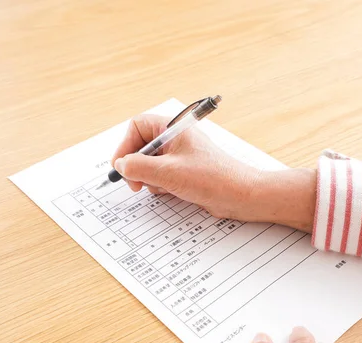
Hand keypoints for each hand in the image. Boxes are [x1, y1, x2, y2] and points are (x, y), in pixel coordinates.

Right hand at [111, 114, 316, 231]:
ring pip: (148, 164)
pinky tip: (173, 191)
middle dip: (136, 166)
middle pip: (140, 147)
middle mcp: (175, 138)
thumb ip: (138, 167)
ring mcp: (179, 155)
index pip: (136, 126)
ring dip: (149, 178)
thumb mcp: (167, 173)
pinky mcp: (183, 171)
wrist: (241, 196)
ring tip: (164, 187)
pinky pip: (160, 176)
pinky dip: (160, 185)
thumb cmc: (212, 178)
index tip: (122, 166)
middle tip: (136, 184)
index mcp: (172, 127)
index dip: (125, 145)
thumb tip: (120, 165)